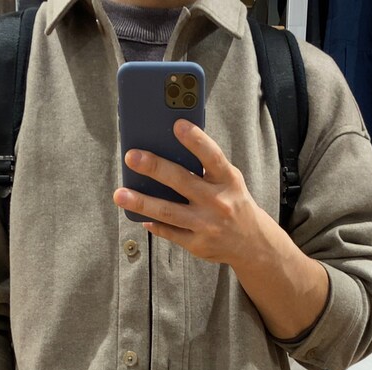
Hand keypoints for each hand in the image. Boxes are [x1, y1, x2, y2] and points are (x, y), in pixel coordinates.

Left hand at [113, 121, 266, 267]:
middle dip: (155, 168)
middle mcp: (217, 202)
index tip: (176, 125)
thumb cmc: (233, 202)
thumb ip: (205, 167)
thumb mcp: (228, 180)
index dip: (195, 140)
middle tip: (131, 157)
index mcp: (227, 180)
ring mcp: (206, 225)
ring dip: (142, 202)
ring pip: (169, 211)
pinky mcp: (197, 244)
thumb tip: (168, 151)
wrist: (252, 243)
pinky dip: (154, 224)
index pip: (212, 156)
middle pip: (182, 181)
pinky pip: (170, 232)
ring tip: (119, 194)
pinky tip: (138, 216)